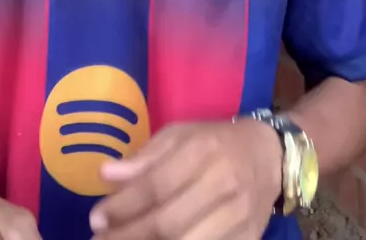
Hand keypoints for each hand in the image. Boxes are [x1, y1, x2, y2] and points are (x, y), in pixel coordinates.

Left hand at [89, 119, 282, 239]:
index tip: (96, 217)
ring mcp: (239, 218)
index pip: (156, 186)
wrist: (268, 157)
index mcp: (204, 151)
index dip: (123, 206)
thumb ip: (144, 158)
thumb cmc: (215, 142)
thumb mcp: (179, 135)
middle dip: (128, 236)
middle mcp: (223, 185)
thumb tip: (105, 175)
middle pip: (168, 223)